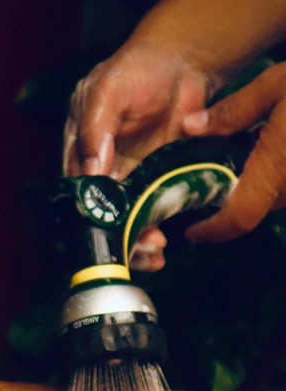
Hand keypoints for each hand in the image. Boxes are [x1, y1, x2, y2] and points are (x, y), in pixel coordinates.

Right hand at [64, 41, 212, 270]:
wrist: (182, 62)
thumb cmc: (137, 68)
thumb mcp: (109, 90)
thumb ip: (96, 126)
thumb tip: (91, 169)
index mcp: (78, 146)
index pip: (75, 186)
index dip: (87, 210)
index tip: (105, 227)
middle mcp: (98, 166)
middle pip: (98, 210)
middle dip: (114, 234)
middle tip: (137, 246)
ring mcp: (127, 175)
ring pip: (123, 217)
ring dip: (135, 239)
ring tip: (154, 250)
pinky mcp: (154, 178)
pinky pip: (150, 210)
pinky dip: (155, 229)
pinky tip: (164, 247)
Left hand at [180, 62, 285, 242]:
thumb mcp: (279, 82)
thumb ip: (234, 111)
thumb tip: (191, 127)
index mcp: (279, 166)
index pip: (240, 216)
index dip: (215, 231)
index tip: (194, 231)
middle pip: (262, 206)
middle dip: (238, 198)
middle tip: (218, 177)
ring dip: (268, 186)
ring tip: (255, 156)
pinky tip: (284, 148)